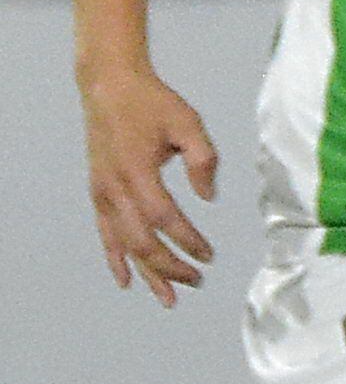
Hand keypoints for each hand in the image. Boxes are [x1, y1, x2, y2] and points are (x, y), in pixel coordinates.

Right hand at [82, 59, 218, 305]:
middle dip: (169, 266)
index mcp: (137, 171)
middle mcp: (114, 188)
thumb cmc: (153, 103)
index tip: (210, 255)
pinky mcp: (98, 192)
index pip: (164, 218)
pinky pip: (105, 234)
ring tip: (169, 297)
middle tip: (198, 281)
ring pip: (123, 243)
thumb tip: (209, 195)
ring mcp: (102, 192)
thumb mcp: (188, 122)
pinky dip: (115, 259)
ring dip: (146, 272)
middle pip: (141, 240)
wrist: (110, 86)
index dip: (187, 240)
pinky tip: (126, 281)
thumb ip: (202, 159)